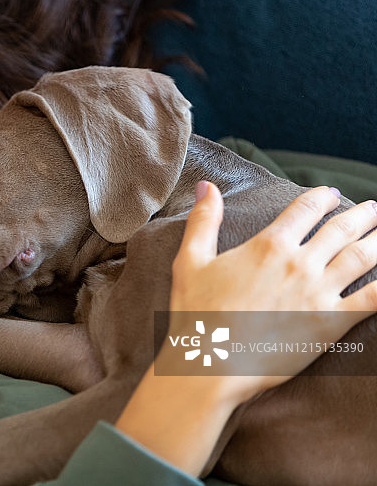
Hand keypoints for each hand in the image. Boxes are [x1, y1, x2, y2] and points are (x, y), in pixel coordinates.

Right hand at [116, 182, 376, 475]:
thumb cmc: (196, 314)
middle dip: (364, 214)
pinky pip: (373, 297)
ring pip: (363, 256)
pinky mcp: (332, 322)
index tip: (332, 195)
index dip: (322, 198)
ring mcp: (319, 292)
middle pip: (342, 228)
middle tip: (375, 208)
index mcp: (268, 245)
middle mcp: (299, 263)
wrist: (211, 362)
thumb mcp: (190, 261)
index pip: (306, 208)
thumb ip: (203, 220)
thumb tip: (208, 186)